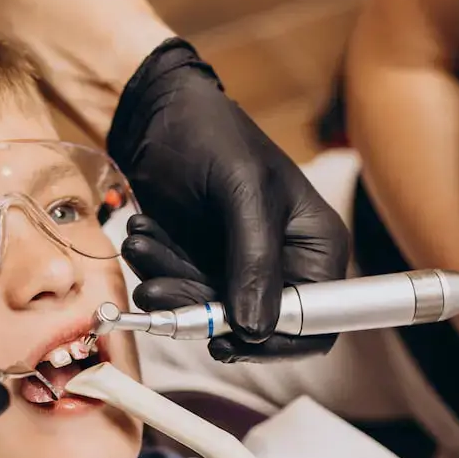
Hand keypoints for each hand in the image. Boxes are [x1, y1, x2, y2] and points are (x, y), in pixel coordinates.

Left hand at [109, 38, 349, 362]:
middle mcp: (285, 265)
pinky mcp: (203, 267)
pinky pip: (181, 294)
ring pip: (208, 314)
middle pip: (252, 327)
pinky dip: (157, 272)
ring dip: (168, 286)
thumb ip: (252, 262)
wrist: (160, 114)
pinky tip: (143, 235)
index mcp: (316, 246)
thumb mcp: (242, 192)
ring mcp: (241, 269)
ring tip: (142, 242)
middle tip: (155, 287)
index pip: (314, 324)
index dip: (275, 344)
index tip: (224, 340)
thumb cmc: (213, 135)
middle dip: (199, 309)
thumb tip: (255, 330)